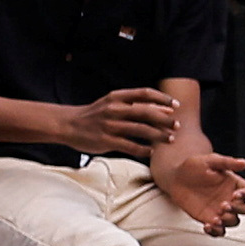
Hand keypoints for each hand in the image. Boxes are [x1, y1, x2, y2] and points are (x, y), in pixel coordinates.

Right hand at [66, 85, 182, 157]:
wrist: (67, 124)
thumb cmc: (96, 114)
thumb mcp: (112, 103)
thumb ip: (135, 105)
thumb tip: (166, 109)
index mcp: (116, 97)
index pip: (144, 93)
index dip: (163, 99)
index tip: (176, 106)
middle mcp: (114, 109)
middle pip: (146, 112)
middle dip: (165, 119)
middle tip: (178, 126)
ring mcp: (109, 125)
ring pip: (141, 130)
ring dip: (159, 135)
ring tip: (170, 139)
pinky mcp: (105, 141)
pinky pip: (129, 146)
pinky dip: (143, 149)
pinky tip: (152, 151)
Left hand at [148, 135, 244, 232]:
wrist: (176, 178)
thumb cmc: (194, 166)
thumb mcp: (210, 161)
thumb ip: (227, 162)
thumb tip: (244, 163)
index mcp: (236, 185)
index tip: (236, 195)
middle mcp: (231, 199)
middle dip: (237, 209)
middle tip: (223, 205)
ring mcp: (221, 211)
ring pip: (234, 221)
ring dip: (228, 221)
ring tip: (216, 218)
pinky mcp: (209, 219)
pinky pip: (218, 230)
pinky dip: (216, 231)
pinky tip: (207, 226)